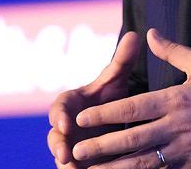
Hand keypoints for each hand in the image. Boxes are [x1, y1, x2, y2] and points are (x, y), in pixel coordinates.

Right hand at [48, 31, 143, 167]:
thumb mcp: (116, 83)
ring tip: (70, 167)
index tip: (65, 124)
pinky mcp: (76, 164)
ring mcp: (68, 147)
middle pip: (54, 136)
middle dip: (58, 144)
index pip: (58, 108)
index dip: (59, 116)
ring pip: (61, 156)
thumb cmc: (110, 102)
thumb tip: (135, 34)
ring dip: (65, 162)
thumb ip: (122, 62)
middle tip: (63, 154)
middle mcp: (64, 127)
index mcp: (69, 105)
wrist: (111, 127)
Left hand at [70, 28, 190, 168]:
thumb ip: (173, 50)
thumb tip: (149, 33)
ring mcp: (184, 151)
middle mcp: (176, 127)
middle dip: (102, 146)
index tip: (83, 117)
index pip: (132, 108)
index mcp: (175, 100)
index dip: (105, 114)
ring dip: (115, 168)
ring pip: (143, 162)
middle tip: (76, 150)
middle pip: (132, 139)